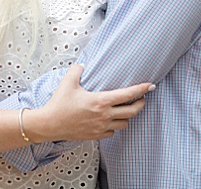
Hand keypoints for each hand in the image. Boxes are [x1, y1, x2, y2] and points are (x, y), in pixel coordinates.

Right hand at [29, 63, 154, 141]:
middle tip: (142, 98)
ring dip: (127, 116)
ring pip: (125, 123)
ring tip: (125, 109)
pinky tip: (110, 120)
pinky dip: (114, 126)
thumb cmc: (59, 103)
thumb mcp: (68, 82)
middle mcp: (104, 115)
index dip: (141, 89)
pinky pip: (112, 132)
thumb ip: (78, 69)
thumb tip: (83, 64)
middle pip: (132, 112)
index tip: (151, 86)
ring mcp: (101, 127)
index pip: (128, 95)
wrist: (49, 124)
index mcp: (101, 101)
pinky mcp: (96, 136)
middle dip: (140, 104)